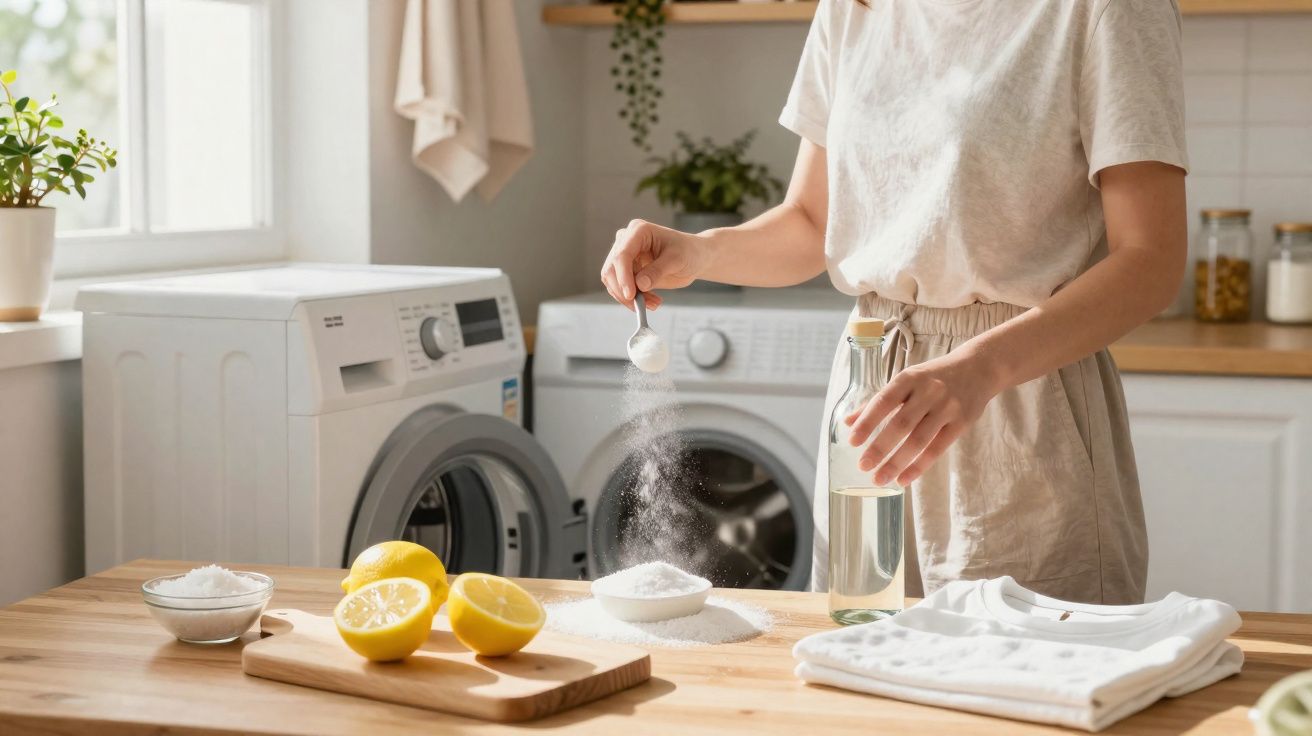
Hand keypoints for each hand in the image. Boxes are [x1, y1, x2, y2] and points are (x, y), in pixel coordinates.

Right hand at [600, 219, 710, 309]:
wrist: (693, 257)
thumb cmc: (688, 252)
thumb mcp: (677, 260)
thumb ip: (657, 271)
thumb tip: (639, 284)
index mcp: (638, 231)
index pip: (622, 255)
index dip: (623, 276)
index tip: (631, 295)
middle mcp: (626, 240)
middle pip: (611, 269)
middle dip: (624, 290)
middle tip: (642, 306)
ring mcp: (624, 255)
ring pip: (613, 281)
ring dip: (629, 298)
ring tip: (653, 304)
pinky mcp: (626, 270)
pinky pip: (621, 288)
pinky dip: (633, 299)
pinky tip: (651, 301)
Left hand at [846, 349, 1000, 485]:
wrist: (979, 367)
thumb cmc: (934, 376)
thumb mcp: (907, 380)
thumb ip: (879, 401)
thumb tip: (848, 422)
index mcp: (909, 378)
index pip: (883, 401)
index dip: (867, 422)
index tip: (852, 441)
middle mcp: (928, 391)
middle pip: (901, 424)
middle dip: (880, 448)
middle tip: (863, 466)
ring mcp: (947, 407)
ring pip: (919, 440)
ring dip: (897, 462)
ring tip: (880, 478)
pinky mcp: (962, 422)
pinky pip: (937, 449)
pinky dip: (919, 466)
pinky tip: (903, 479)